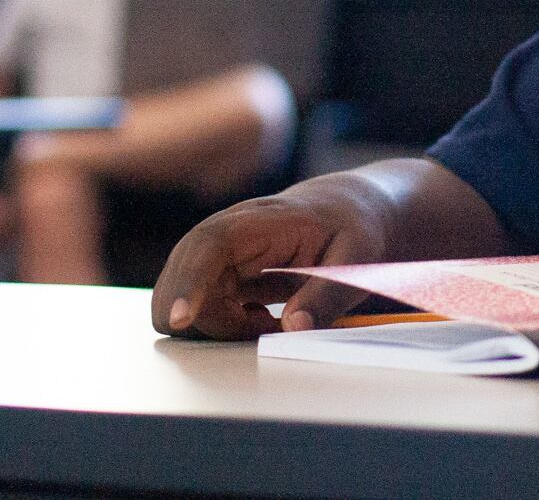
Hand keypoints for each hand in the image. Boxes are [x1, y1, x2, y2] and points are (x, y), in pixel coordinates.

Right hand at [151, 184, 387, 339]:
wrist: (346, 209)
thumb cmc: (352, 228)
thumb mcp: (356, 257)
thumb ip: (328, 294)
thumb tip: (295, 328)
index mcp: (263, 220)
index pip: (209, 244)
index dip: (189, 281)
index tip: (182, 318)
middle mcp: (229, 233)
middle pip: (182, 279)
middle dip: (210, 318)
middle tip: (267, 325)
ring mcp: (219, 254)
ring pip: (185, 300)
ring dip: (219, 324)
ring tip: (268, 320)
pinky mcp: (218, 273)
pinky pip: (200, 308)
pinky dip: (223, 325)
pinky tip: (259, 318)